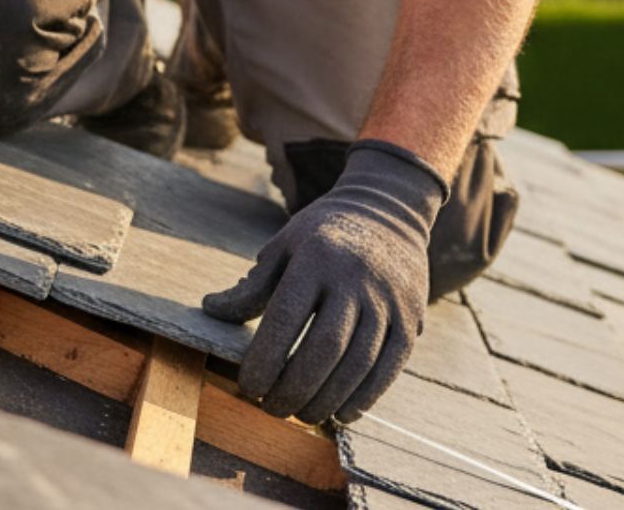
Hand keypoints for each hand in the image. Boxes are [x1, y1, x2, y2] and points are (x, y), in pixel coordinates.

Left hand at [203, 140, 444, 423]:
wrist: (389, 209)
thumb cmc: (324, 234)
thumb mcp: (284, 245)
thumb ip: (253, 284)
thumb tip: (212, 309)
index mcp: (316, 258)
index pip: (287, 317)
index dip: (265, 359)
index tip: (248, 386)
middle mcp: (355, 279)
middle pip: (325, 347)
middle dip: (295, 388)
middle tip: (272, 408)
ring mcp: (388, 300)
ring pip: (359, 363)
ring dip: (327, 399)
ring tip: (302, 414)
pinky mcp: (411, 318)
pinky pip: (389, 367)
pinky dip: (364, 397)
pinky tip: (340, 413)